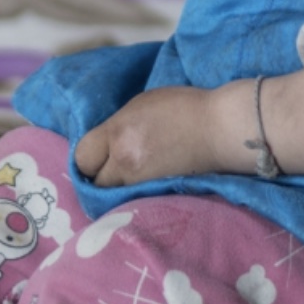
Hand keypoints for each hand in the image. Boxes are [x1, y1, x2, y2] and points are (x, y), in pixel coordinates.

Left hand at [75, 86, 222, 186]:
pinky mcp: (157, 195)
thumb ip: (118, 126)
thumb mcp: (142, 105)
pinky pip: (132, 199)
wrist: (221, 128)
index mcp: (118, 132)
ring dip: (118, 187)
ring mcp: (140, 181)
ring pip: (112, 195)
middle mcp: (123, 160)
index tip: (99, 154)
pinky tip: (145, 184)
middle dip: (101, 174)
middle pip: (95, 181)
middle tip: (114, 168)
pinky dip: (134, 193)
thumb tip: (107, 144)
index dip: (89, 156)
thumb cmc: (185, 107)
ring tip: (132, 177)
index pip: (82, 156)